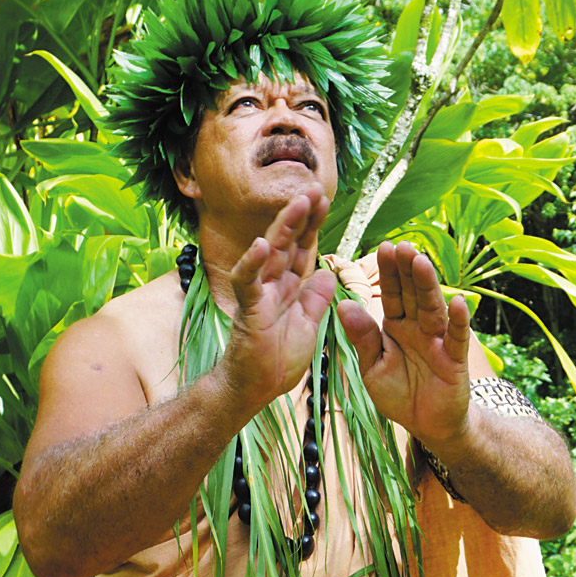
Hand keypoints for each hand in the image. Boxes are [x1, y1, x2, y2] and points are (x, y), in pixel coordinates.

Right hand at [222, 183, 336, 409]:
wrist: (255, 389)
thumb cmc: (277, 360)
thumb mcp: (309, 325)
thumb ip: (316, 299)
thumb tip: (328, 273)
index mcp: (289, 288)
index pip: (302, 249)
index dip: (313, 226)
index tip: (325, 201)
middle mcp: (273, 285)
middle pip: (288, 243)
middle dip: (301, 215)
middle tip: (315, 188)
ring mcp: (259, 294)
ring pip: (270, 254)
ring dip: (283, 228)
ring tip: (298, 203)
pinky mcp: (247, 310)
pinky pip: (247, 282)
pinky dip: (252, 263)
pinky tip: (260, 244)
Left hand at [337, 241, 471, 446]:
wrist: (427, 425)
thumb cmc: (399, 394)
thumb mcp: (372, 366)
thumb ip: (362, 337)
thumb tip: (343, 305)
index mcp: (396, 326)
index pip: (392, 294)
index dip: (389, 272)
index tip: (383, 247)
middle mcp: (418, 328)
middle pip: (413, 294)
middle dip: (407, 270)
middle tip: (401, 245)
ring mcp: (438, 342)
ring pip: (433, 309)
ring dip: (428, 286)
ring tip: (421, 262)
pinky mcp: (454, 361)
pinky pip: (456, 339)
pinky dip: (459, 322)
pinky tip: (459, 302)